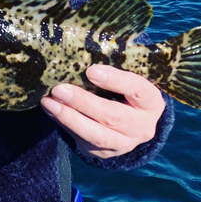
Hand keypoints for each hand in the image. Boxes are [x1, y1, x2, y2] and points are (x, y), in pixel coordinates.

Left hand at [40, 65, 165, 158]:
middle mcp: (142, 125)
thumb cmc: (125, 87)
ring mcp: (124, 143)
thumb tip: (81, 48)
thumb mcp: (128, 75)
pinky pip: (83, 141)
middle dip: (83, 102)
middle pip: (113, 116)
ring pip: (97, 135)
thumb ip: (113, 66)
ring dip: (69, 117)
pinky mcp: (105, 152)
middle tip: (59, 89)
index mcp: (151, 101)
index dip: (115, 80)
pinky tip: (50, 109)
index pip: (137, 89)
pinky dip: (64, 124)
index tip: (91, 70)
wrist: (131, 119)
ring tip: (49, 102)